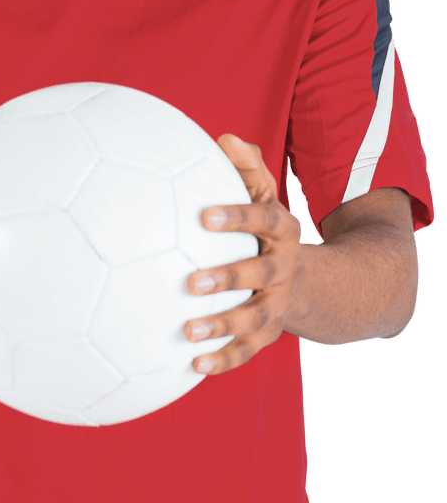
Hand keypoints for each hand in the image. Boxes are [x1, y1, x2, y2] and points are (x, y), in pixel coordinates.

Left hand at [184, 134, 303, 374]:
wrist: (313, 281)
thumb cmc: (269, 229)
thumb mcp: (266, 195)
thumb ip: (248, 168)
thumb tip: (225, 137)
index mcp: (281, 231)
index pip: (264, 220)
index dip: (237, 217)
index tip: (204, 216)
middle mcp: (283, 268)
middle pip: (259, 274)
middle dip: (228, 278)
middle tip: (192, 282)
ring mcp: (277, 304)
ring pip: (253, 318)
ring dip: (223, 326)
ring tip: (189, 331)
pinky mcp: (269, 332)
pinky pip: (248, 350)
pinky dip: (224, 360)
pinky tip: (194, 365)